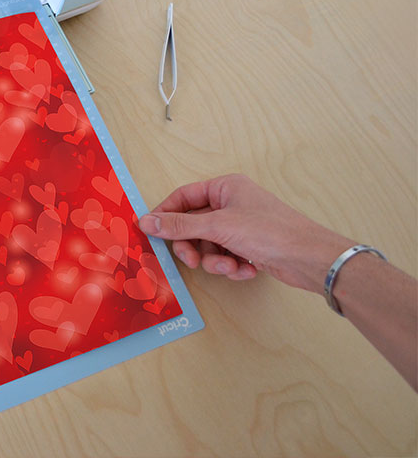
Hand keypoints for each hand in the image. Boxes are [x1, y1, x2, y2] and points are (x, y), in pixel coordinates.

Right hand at [138, 174, 354, 291]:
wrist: (310, 259)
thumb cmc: (269, 232)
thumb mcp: (218, 226)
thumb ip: (180, 225)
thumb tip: (147, 221)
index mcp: (225, 187)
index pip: (184, 197)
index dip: (167, 214)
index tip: (152, 232)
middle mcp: (232, 203)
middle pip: (194, 225)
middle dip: (194, 246)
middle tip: (193, 261)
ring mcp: (242, 226)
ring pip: (210, 245)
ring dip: (216, 260)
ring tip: (231, 266)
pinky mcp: (250, 247)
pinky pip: (226, 256)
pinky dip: (232, 266)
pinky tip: (247, 269)